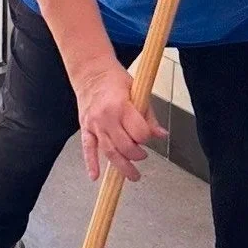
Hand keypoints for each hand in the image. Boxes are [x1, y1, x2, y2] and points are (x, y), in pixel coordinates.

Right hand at [73, 61, 166, 182]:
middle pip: (125, 146)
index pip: (140, 133)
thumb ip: (149, 116)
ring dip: (122, 167)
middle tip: (143, 156)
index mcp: (122, 106)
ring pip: (109, 152)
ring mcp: (95, 124)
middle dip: (137, 155)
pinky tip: (95, 176)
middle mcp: (106, 117)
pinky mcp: (85, 127)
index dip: (147, 137)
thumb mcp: (138, 92)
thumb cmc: (115, 79)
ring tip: (133, 175)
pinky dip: (91, 163)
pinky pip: (87, 148)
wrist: (91, 72)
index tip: (148, 136)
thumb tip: (161, 134)